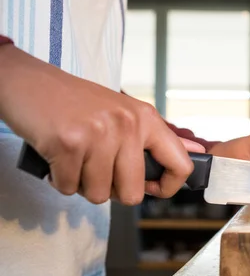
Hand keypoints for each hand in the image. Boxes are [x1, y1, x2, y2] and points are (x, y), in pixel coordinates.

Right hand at [0, 44, 201, 204]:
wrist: (27, 81)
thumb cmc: (75, 102)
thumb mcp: (124, 111)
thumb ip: (157, 137)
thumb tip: (197, 150)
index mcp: (146, 119)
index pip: (181, 164)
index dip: (168, 187)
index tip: (152, 188)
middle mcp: (127, 125)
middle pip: (133, 192)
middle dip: (112, 191)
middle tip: (97, 170)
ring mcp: (99, 134)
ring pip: (99, 194)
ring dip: (82, 184)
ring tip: (75, 159)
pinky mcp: (69, 143)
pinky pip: (69, 187)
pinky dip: (60, 180)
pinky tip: (58, 158)